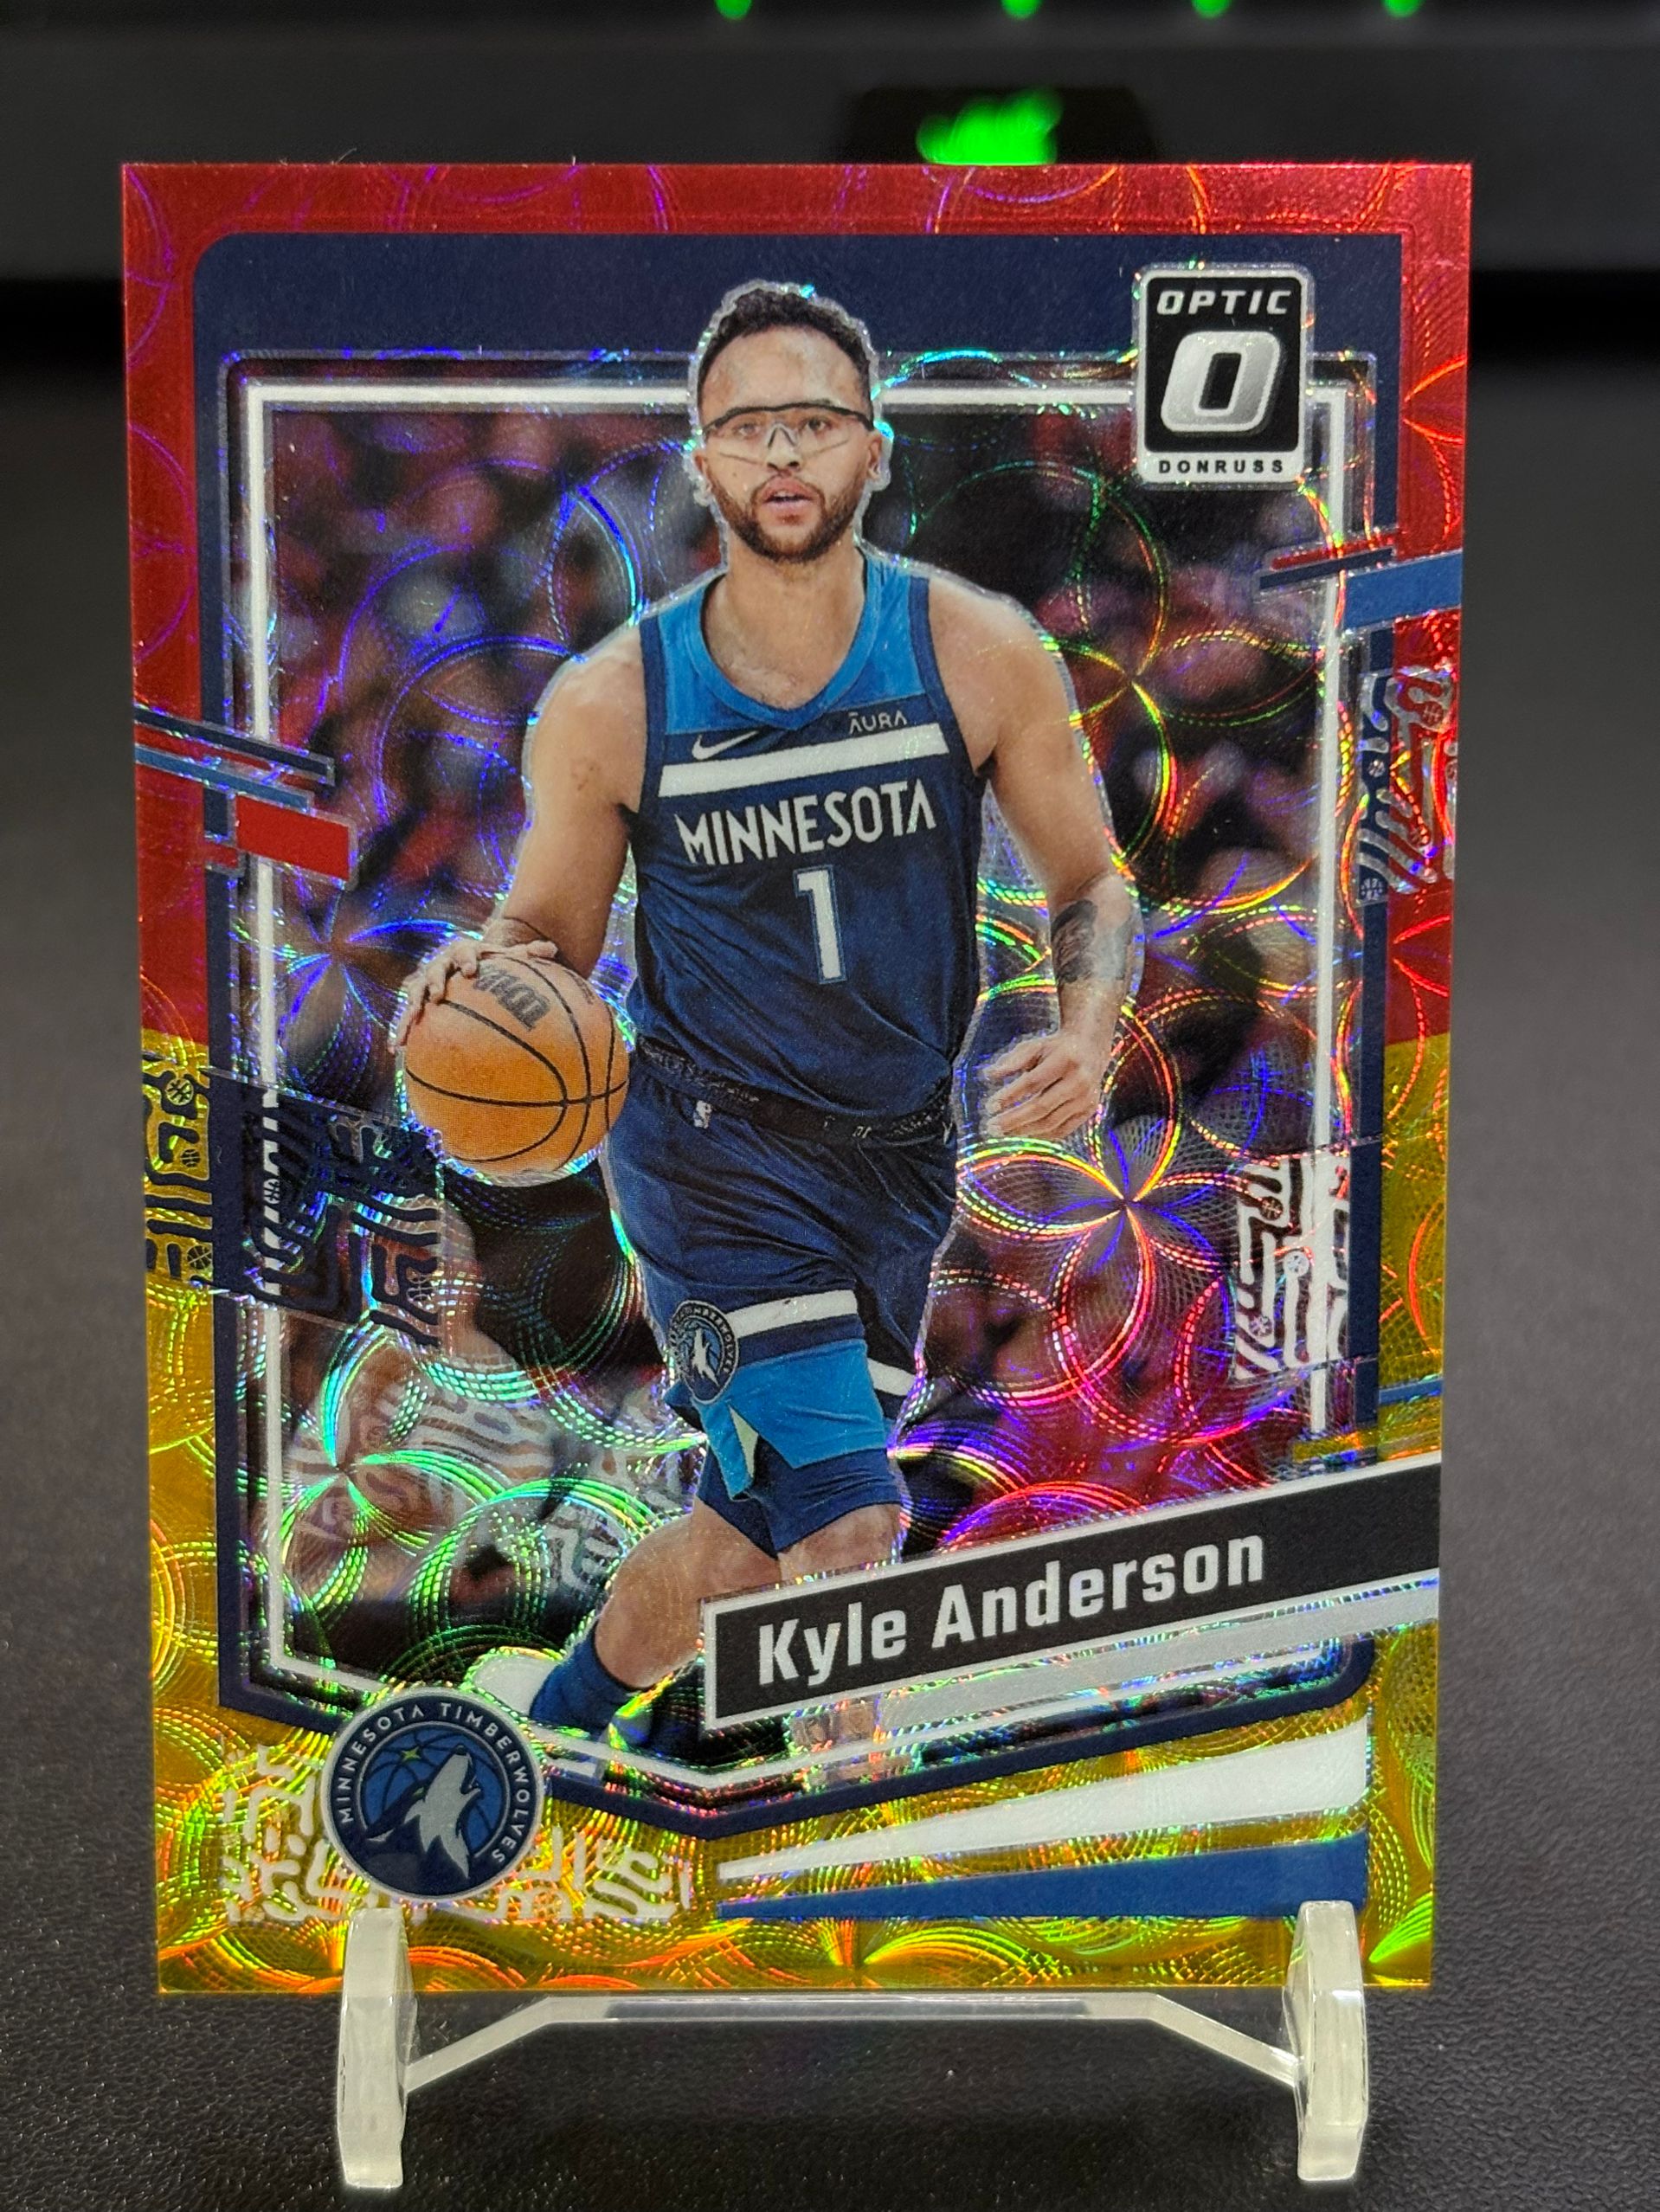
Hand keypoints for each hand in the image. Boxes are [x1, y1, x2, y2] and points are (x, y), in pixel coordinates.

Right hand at [390, 929, 560, 1051]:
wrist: (468, 963)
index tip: (472, 970)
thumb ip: (529, 954)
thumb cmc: (494, 963)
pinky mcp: (418, 1001)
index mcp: (463, 951)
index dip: (468, 959)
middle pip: (434, 971)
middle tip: (438, 995)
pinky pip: (408, 1017)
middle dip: (435, 982)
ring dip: (411, 1008)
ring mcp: (426, 982)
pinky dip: (401, 1030)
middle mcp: (442, 965)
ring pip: (415, 993)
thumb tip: (553, 950)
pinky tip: (396, 1049)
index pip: (465, 952)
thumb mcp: (510, 958)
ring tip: (410, 1023)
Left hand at [982, 1028, 1106, 1140]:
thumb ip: (1011, 1061)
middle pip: (1041, 1106)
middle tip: (991, 1127)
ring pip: (1051, 1122)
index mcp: (1065, 1060)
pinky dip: (1040, 1134)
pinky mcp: (1089, 1111)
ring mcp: (1086, 1098)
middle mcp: (1079, 1081)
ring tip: (1002, 1132)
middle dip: (1013, 1119)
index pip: (1033, 1082)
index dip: (1010, 1096)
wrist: (1090, 1049)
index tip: (989, 1106)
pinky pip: (1062, 1130)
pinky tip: (1023, 1132)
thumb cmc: (1054, 1048)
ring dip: (1023, 1130)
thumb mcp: (1033, 1047)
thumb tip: (987, 1076)